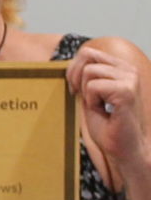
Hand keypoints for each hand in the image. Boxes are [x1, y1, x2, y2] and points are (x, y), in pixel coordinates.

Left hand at [67, 43, 149, 175]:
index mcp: (121, 67)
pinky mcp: (127, 91)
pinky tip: (104, 111)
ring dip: (86, 93)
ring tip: (99, 106)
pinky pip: (93, 87)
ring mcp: (130, 78)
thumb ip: (85, 77)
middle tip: (82, 97)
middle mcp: (129, 69)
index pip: (88, 52)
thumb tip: (69, 62)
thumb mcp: (91, 95)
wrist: (123, 147)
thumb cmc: (107, 124)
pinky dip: (91, 101)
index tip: (76, 89)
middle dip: (76, 77)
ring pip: (89, 71)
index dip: (73, 69)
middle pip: (87, 56)